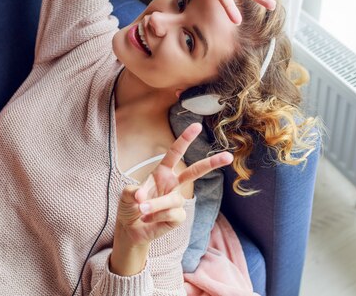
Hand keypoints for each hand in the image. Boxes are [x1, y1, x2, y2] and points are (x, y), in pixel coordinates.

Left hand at [114, 123, 232, 247]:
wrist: (131, 229)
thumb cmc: (130, 206)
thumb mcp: (127, 195)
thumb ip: (134, 192)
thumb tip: (143, 198)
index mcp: (162, 172)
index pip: (175, 153)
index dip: (186, 139)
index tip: (197, 126)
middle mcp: (172, 184)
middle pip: (195, 171)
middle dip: (212, 163)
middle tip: (228, 157)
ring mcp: (177, 201)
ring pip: (174, 199)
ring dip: (157, 205)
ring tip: (142, 210)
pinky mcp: (178, 217)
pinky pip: (172, 214)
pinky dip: (157, 217)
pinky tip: (150, 220)